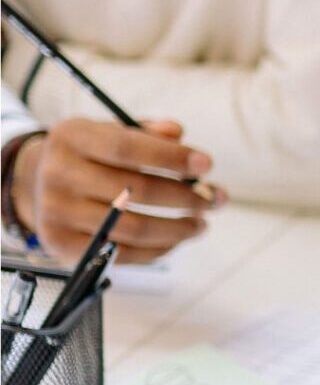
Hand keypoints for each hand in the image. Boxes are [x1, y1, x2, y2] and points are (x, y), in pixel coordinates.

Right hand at [10, 118, 223, 264]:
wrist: (38, 184)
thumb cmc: (91, 155)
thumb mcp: (111, 131)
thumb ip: (146, 132)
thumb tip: (179, 134)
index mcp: (72, 136)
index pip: (128, 147)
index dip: (171, 157)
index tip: (207, 165)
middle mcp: (58, 173)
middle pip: (136, 191)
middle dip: (187, 197)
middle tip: (217, 198)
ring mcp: (56, 212)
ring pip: (133, 228)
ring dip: (178, 228)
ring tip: (202, 222)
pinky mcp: (61, 245)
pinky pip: (120, 254)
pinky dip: (157, 249)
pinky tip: (177, 238)